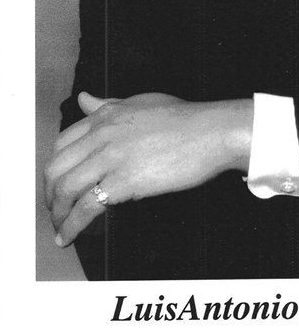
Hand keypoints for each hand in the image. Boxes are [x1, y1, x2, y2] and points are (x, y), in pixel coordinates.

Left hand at [44, 91, 252, 247]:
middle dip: (49, 194)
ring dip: (56, 214)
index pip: (61, 143)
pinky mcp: (123, 181)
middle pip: (56, 168)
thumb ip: (108, 104)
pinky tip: (70, 235)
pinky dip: (71, 226)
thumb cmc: (184, 119)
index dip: (55, 167)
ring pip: (65, 190)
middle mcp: (102, 135)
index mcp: (106, 116)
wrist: (212, 131)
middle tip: (54, 209)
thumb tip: (84, 99)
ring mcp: (111, 158)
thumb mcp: (141, 102)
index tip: (56, 181)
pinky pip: (85, 208)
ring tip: (60, 227)